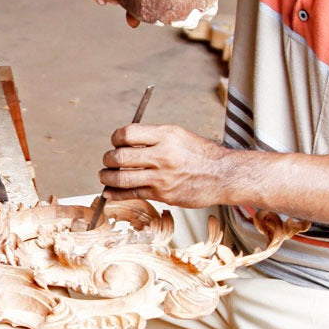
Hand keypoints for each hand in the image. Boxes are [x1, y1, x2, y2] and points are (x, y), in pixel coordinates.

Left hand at [100, 122, 232, 206]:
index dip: (116, 138)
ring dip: (107, 177)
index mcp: (166, 135)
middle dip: (108, 159)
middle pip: (120, 157)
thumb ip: (154, 138)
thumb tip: (126, 143)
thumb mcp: (179, 136)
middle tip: (108, 161)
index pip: (127, 134)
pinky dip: (115, 193)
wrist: (223, 175)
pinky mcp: (162, 194)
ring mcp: (161, 177)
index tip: (116, 142)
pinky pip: (131, 194)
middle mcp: (162, 155)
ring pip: (121, 178)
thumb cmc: (201, 154)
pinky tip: (109, 191)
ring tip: (105, 176)